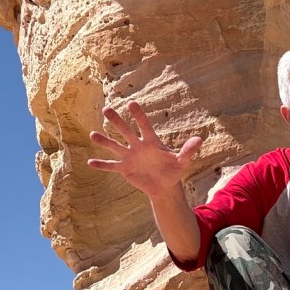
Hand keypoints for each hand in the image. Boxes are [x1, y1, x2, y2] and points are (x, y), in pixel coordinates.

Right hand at [88, 101, 202, 198]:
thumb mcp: (182, 162)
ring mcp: (129, 156)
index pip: (144, 126)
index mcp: (151, 141)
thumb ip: (188, 151)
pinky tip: (90, 163)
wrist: (164, 186)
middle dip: (117, 121)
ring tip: (92, 134)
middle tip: (106, 109)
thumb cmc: (173, 170)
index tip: (131, 103)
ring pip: (115, 146)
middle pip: (125, 131)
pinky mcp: (124, 169)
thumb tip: (200, 140)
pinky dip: (102, 165)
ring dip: (104, 141)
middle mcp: (137, 146)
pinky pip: (111, 166)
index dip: (138, 115)